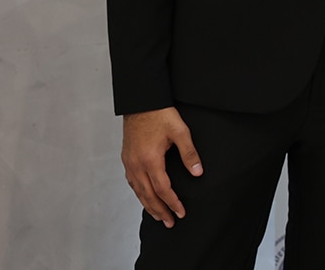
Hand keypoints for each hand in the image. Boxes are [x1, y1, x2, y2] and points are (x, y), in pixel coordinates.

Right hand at [121, 107, 202, 227]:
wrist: (141, 101)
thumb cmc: (160, 114)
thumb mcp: (180, 131)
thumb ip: (189, 153)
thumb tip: (197, 172)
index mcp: (150, 160)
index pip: (162, 189)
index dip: (172, 203)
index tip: (180, 213)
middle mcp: (136, 164)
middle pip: (148, 195)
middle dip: (160, 210)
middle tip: (170, 222)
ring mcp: (129, 162)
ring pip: (138, 190)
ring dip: (148, 204)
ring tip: (158, 215)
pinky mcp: (127, 157)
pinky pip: (132, 181)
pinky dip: (139, 192)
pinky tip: (144, 196)